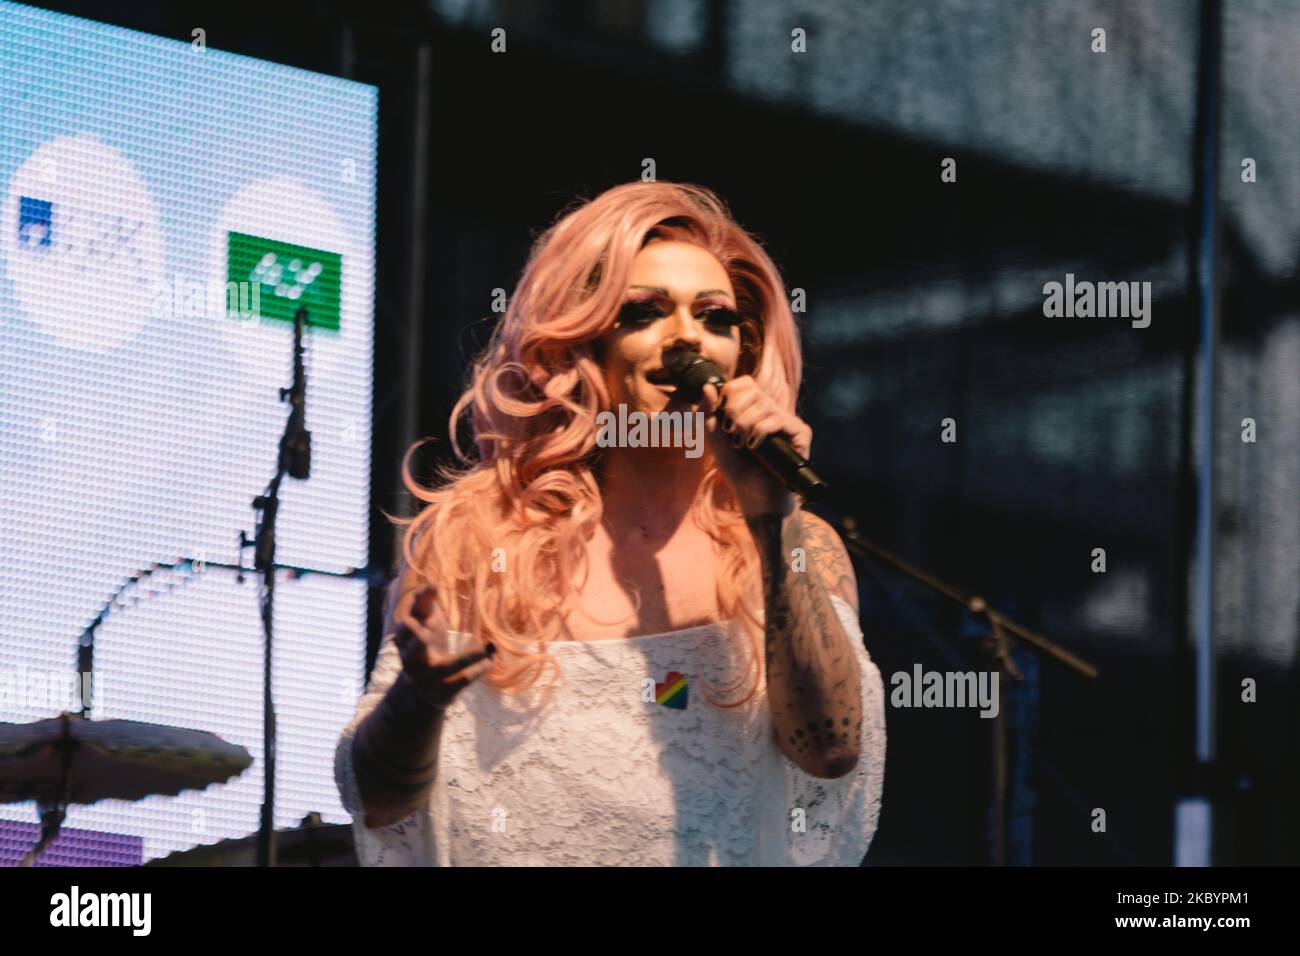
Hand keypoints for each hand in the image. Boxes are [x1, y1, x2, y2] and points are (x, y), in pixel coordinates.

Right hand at [391, 583, 493, 710]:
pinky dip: (478, 670)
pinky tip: (491, 659)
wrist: (421, 689)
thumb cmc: (425, 645)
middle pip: (413, 650)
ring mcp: (428, 678)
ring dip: (470, 656)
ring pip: (447, 667)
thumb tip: (432, 585)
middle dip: (419, 640)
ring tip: (490, 646)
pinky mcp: (444, 692)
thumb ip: (425, 605)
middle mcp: (413, 660)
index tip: (434, 587)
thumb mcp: (423, 624)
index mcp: (405, 640)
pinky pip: (462, 680)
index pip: (407, 622)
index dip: (418, 606)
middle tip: (431, 631)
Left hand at [699, 376, 810, 517]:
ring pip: (763, 405)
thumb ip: (708, 413)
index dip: (730, 395)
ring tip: (741, 444)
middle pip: (753, 390)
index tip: (722, 417)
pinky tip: (754, 447)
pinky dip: (759, 432)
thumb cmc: (737, 468)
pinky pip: (777, 420)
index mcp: (755, 408)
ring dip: (744, 426)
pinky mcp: (801, 433)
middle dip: (734, 412)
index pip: (744, 383)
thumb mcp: (715, 438)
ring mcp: (788, 421)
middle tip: (731, 433)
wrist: (754, 496)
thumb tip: (708, 386)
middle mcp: (773, 411)